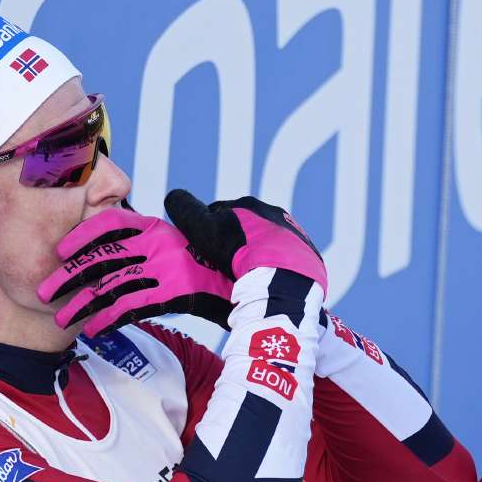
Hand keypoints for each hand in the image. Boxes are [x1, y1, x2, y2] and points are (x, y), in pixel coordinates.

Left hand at [37, 208, 233, 336]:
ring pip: (111, 286)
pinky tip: (91, 329)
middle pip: (102, 258)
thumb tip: (172, 207)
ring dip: (82, 304)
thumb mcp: (205, 227)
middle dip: (69, 276)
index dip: (83, 236)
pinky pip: (132, 307)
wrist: (267, 273)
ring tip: (60, 318)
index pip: (112, 224)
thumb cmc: (234, 251)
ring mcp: (166, 269)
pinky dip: (108, 319)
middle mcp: (159, 244)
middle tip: (44, 291)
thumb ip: (182, 221)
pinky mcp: (174, 294)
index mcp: (160, 227)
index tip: (61, 249)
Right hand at [164, 189, 327, 292]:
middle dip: (234, 243)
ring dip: (256, 256)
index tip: (200, 251)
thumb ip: (185, 209)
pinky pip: (287, 261)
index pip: (219, 213)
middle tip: (222, 267)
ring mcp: (294, 235)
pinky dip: (276, 269)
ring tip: (245, 280)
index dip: (205, 231)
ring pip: (267, 244)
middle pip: (245, 228)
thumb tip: (173, 196)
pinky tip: (267, 285)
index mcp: (248, 205)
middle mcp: (274, 215)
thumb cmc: (237, 254)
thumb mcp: (202, 228)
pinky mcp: (309, 258)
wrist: (282, 282)